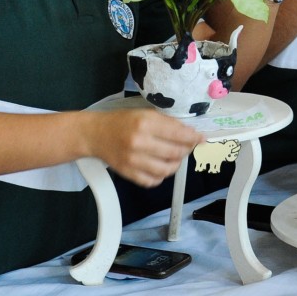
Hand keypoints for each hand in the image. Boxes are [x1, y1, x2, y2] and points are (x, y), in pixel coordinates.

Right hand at [86, 109, 204, 186]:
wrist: (95, 134)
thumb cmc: (122, 121)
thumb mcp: (145, 114)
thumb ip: (168, 123)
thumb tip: (190, 133)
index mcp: (145, 124)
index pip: (178, 134)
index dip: (193, 137)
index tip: (201, 138)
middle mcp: (139, 143)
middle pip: (175, 153)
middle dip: (187, 150)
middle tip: (188, 146)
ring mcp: (133, 161)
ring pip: (166, 170)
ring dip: (176, 164)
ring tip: (175, 157)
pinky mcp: (127, 173)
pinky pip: (152, 181)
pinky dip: (161, 176)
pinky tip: (160, 167)